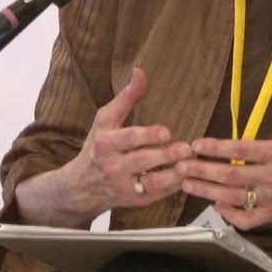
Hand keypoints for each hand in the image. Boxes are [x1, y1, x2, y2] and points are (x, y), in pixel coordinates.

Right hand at [61, 68, 192, 216]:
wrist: (83, 185)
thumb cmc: (99, 146)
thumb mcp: (106, 120)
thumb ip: (126, 97)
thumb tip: (140, 71)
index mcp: (105, 143)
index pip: (127, 139)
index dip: (147, 136)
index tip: (166, 132)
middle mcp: (113, 166)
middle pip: (141, 161)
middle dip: (164, 155)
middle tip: (185, 148)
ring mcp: (125, 186)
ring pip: (151, 182)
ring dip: (172, 174)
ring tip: (189, 164)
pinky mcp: (137, 200)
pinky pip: (158, 194)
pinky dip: (173, 186)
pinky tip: (187, 175)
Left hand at [177, 77, 271, 229]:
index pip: (242, 149)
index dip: (216, 147)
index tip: (196, 144)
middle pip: (230, 175)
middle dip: (201, 170)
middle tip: (179, 165)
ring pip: (233, 198)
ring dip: (207, 191)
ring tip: (185, 184)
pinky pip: (249, 220)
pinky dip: (230, 215)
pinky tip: (217, 206)